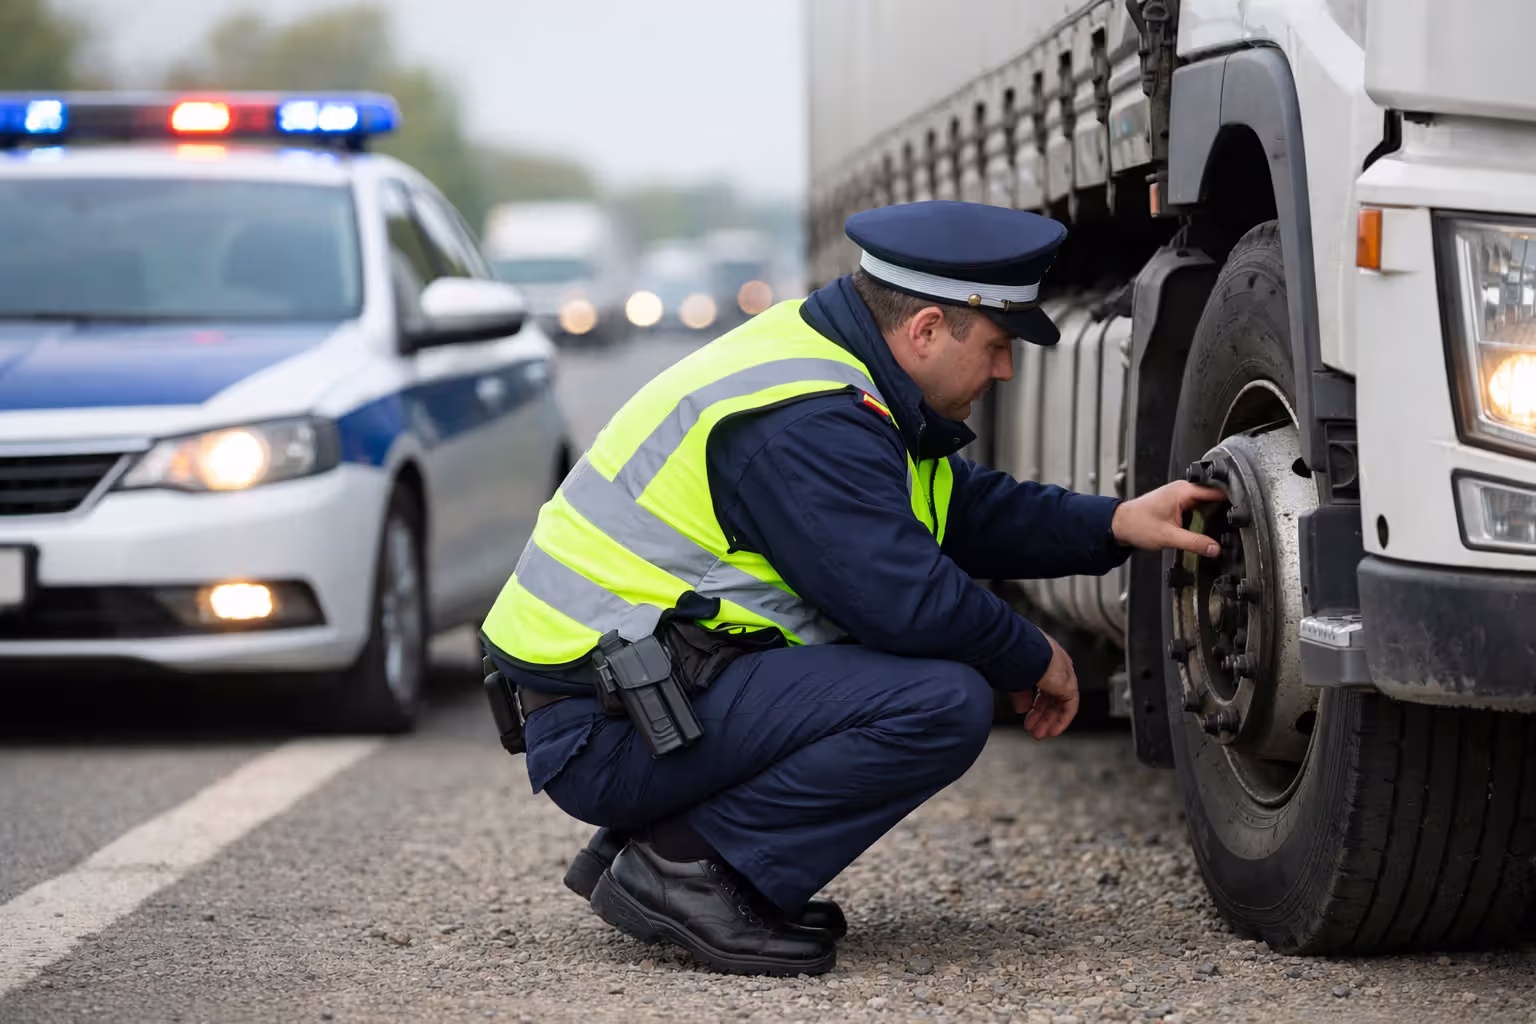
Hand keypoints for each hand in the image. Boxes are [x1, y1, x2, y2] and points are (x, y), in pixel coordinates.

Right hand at [1011, 631, 1077, 739]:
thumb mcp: (1015, 680)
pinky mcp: (1068, 684)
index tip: (1026, 715)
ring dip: (1049, 720)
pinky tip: (1053, 731)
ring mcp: (1064, 674)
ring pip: (1060, 703)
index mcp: (1042, 660)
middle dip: (1041, 715)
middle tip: (1033, 729)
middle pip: (1051, 697)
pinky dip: (1062, 720)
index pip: (1042, 687)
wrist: (1018, 650)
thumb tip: (1022, 709)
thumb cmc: (1011, 657)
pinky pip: (1069, 706)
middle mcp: (1056, 666)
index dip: (1034, 704)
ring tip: (1039, 734)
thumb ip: (1020, 695)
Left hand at [1111, 481, 1225, 557]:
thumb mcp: (1168, 537)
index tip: (1240, 513)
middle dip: (1224, 510)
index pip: (1216, 490)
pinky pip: (1198, 508)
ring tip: (1224, 527)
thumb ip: (1194, 543)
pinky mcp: (1178, 504)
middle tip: (1234, 525)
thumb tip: (1214, 548)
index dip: (1231, 501)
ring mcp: (1181, 496)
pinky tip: (1208, 528)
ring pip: (1207, 504)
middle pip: (1214, 496)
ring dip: (1214, 515)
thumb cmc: (1137, 525)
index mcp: (1183, 491)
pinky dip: (1204, 518)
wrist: (1119, 525)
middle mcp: (1183, 490)